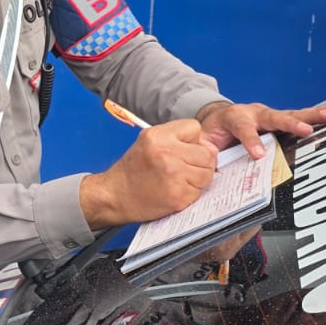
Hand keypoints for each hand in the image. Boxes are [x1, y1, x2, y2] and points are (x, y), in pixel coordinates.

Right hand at [80, 118, 217, 228]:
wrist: (115, 195)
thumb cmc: (133, 170)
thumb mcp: (148, 141)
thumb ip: (177, 138)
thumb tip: (210, 147)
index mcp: (158, 136)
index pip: (195, 128)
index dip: (191, 140)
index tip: (181, 149)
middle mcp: (166, 154)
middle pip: (207, 153)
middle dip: (199, 161)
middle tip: (182, 168)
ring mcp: (174, 176)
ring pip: (207, 173)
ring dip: (198, 178)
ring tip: (178, 179)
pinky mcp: (178, 196)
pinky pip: (200, 191)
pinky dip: (191, 193)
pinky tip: (175, 190)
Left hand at [195, 100, 325, 158]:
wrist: (216, 119)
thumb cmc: (211, 134)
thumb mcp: (202, 143)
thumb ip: (206, 153)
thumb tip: (212, 168)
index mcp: (233, 118)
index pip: (243, 128)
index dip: (251, 141)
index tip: (258, 155)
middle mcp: (253, 113)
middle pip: (273, 116)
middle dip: (290, 123)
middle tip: (306, 129)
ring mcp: (268, 114)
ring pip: (291, 114)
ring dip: (312, 115)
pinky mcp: (279, 119)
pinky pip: (299, 117)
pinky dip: (317, 116)